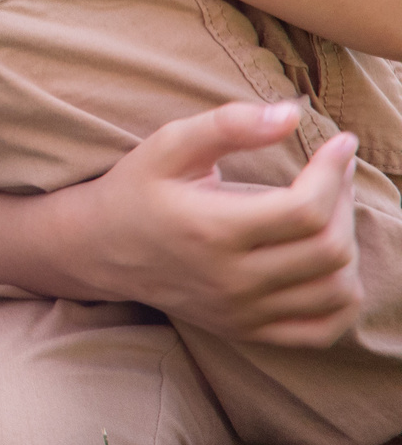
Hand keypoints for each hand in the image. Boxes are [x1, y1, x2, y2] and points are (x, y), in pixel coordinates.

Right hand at [56, 103, 362, 345]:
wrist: (97, 249)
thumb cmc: (136, 189)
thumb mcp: (168, 145)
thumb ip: (228, 125)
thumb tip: (290, 114)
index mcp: (212, 230)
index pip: (306, 210)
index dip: (334, 172)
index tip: (340, 143)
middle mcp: (231, 279)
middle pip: (329, 249)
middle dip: (344, 201)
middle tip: (333, 171)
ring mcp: (242, 311)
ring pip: (335, 289)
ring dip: (347, 244)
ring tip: (329, 211)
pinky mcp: (247, 330)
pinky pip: (323, 328)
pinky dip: (342, 297)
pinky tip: (330, 262)